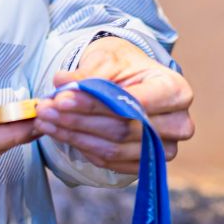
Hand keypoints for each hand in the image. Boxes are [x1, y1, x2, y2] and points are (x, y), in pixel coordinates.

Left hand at [35, 36, 194, 174]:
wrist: (133, 79)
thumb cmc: (125, 66)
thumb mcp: (109, 58)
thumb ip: (88, 74)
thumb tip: (62, 83)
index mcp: (176, 90)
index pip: (135, 102)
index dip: (96, 103)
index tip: (62, 99)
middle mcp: (178, 123)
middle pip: (124, 129)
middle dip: (79, 121)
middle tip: (46, 110)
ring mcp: (165, 148)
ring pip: (114, 149)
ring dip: (75, 136)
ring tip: (46, 121)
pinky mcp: (147, 164)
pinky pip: (111, 162)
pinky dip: (83, 148)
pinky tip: (61, 133)